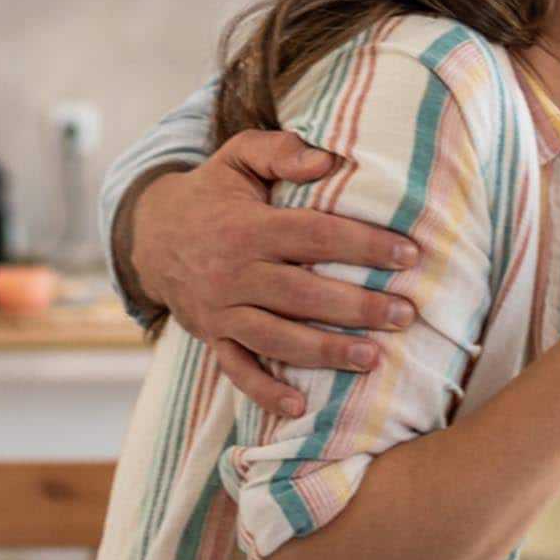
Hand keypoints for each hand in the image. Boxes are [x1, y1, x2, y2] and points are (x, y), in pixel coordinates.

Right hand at [124, 131, 420, 417]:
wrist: (149, 233)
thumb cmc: (213, 192)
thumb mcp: (239, 156)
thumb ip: (281, 152)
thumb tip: (327, 161)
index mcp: (249, 227)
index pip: (316, 235)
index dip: (364, 244)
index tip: (410, 254)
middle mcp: (234, 272)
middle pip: (303, 293)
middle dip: (358, 306)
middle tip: (406, 314)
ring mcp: (220, 310)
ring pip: (276, 337)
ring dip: (324, 351)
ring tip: (373, 359)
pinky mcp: (211, 337)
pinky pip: (236, 369)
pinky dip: (265, 391)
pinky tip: (301, 408)